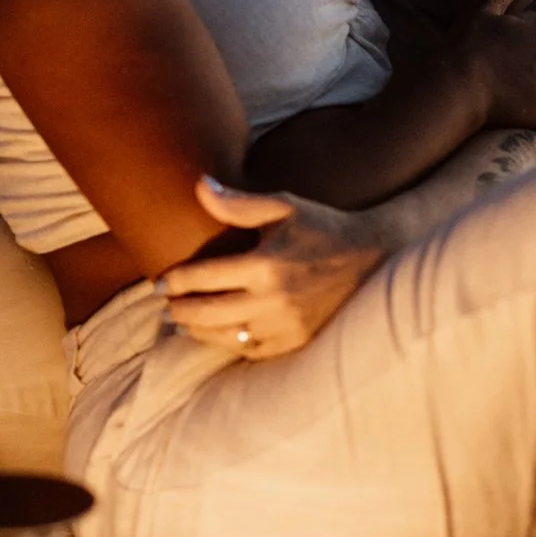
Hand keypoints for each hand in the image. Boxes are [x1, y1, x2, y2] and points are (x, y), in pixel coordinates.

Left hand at [160, 176, 387, 358]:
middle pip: (207, 313)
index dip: (175, 282)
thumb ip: (237, 203)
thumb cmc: (324, 227)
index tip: (159, 283)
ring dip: (197, 331)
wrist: (375, 258)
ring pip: (225, 336)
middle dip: (179, 311)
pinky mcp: (297, 343)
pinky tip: (217, 335)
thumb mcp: (283, 208)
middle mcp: (273, 300)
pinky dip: (229, 344)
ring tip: (182, 324)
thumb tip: (199, 186)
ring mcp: (286, 326)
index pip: (203, 278)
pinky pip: (251, 350)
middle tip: (163, 307)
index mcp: (265, 264)